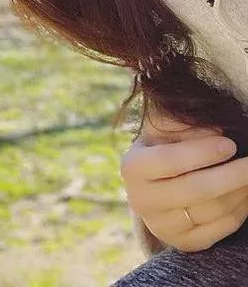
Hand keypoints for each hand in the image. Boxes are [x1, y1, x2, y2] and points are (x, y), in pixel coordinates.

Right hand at [121, 107, 247, 251]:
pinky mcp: (183, 243)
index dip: (202, 152)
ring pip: (213, 210)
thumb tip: (214, 133)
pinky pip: (221, 228)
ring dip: (239, 191)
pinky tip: (245, 193)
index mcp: (132, 168)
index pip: (169, 160)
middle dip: (231, 174)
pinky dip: (239, 209)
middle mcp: (142, 200)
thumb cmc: (161, 149)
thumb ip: (183, 127)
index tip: (229, 144)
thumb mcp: (164, 132)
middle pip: (196, 189)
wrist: (151, 187)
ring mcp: (161, 226)